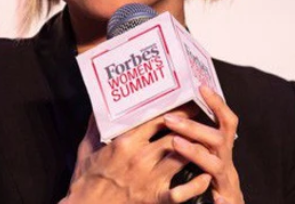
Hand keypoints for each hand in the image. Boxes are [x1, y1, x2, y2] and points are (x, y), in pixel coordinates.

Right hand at [63, 107, 211, 203]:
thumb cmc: (86, 177)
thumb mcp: (88, 146)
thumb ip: (96, 125)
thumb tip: (100, 106)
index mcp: (125, 142)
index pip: (156, 120)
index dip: (174, 110)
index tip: (184, 101)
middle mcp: (140, 158)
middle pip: (174, 136)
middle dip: (190, 125)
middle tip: (201, 115)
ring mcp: (149, 179)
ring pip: (181, 159)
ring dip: (196, 149)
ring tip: (207, 140)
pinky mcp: (154, 199)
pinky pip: (181, 193)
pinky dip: (196, 185)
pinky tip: (205, 177)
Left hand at [164, 86, 243, 203]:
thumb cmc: (212, 182)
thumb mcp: (207, 156)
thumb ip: (197, 137)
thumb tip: (177, 111)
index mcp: (222, 149)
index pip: (225, 121)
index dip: (217, 104)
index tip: (202, 87)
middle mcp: (227, 163)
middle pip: (217, 139)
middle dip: (193, 127)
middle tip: (169, 119)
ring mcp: (227, 184)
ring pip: (215, 165)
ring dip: (196, 152)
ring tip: (176, 143)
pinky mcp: (226, 203)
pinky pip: (224, 200)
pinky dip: (220, 199)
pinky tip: (214, 198)